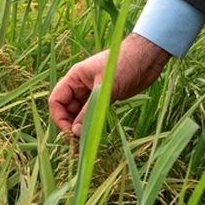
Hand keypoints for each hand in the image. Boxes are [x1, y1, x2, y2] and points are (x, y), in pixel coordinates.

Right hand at [48, 33, 170, 137]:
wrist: (147, 57)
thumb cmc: (124, 64)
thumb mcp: (104, 88)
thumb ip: (89, 110)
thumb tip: (75, 133)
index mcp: (75, 77)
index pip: (57, 100)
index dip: (59, 117)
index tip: (69, 133)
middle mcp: (81, 85)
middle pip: (67, 109)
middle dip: (69, 126)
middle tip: (76, 146)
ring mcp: (93, 92)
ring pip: (79, 113)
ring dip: (80, 128)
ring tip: (83, 146)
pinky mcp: (105, 98)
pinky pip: (93, 113)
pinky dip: (92, 124)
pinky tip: (94, 136)